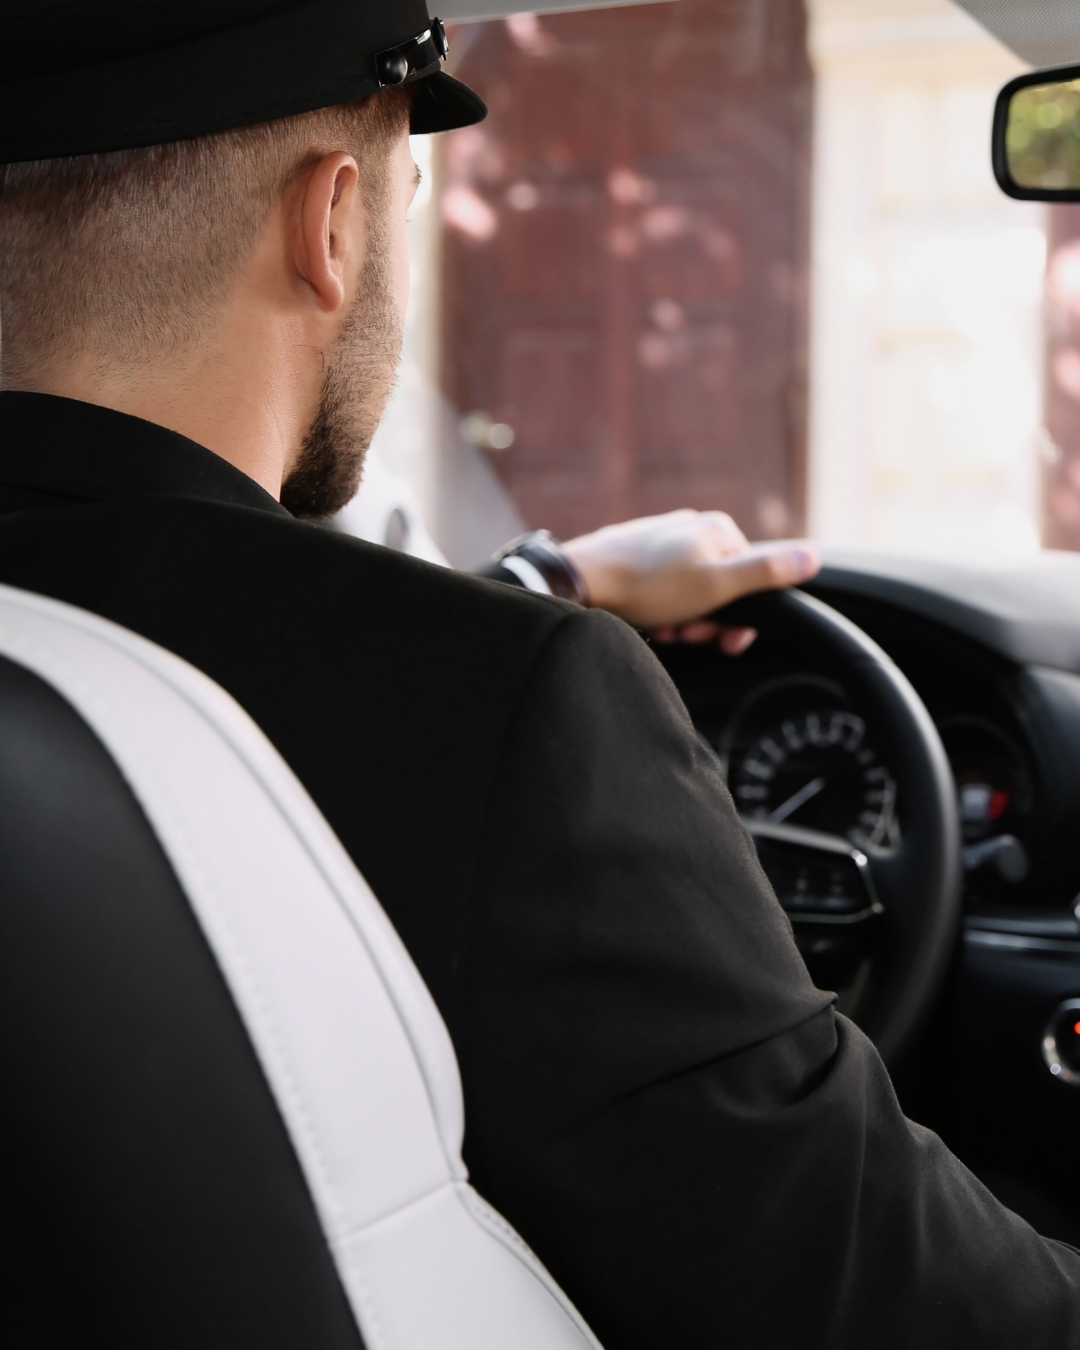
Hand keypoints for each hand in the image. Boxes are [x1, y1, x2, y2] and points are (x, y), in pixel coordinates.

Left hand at [562, 509, 819, 654]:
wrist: (579, 582)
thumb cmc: (648, 586)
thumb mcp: (716, 586)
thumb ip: (765, 572)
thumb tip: (812, 557)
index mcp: (717, 529)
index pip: (751, 580)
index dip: (739, 618)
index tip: (722, 640)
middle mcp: (690, 527)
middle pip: (719, 588)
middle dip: (706, 620)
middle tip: (684, 633)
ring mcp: (660, 539)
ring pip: (689, 593)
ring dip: (681, 620)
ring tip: (660, 628)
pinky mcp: (634, 555)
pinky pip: (660, 591)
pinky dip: (657, 611)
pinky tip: (644, 621)